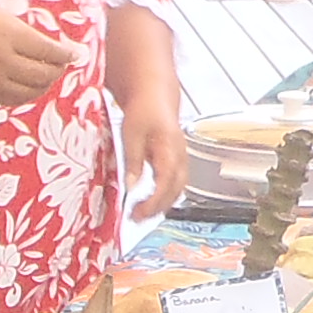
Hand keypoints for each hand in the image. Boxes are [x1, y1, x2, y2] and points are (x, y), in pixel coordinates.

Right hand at [0, 0, 87, 109]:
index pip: (48, 50)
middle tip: (63, 62)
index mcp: (8, 35)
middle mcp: (3, 60)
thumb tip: (58, 50)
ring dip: (47, 82)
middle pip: (44, 73)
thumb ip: (29, 34)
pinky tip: (33, 83)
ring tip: (49, 72)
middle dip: (59, 69)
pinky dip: (31, 93)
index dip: (67, 54)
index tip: (77, 53)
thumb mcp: (2, 18)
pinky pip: (17, 99)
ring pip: (34, 90)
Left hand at [119, 74, 186, 216]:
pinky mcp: (177, 159)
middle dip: (157, 208)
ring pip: (177, 189)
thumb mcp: (132, 135)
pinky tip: (150, 200)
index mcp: (170, 150)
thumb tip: (132, 187)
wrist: (155, 94)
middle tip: (137, 218)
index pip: (165, 184)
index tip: (138, 213)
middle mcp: (180, 157)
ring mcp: (181, 159)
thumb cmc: (144, 109)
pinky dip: (164, 195)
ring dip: (161, 204)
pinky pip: (175, 182)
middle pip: (174, 191)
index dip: (153, 202)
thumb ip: (133, 162)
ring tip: (141, 213)